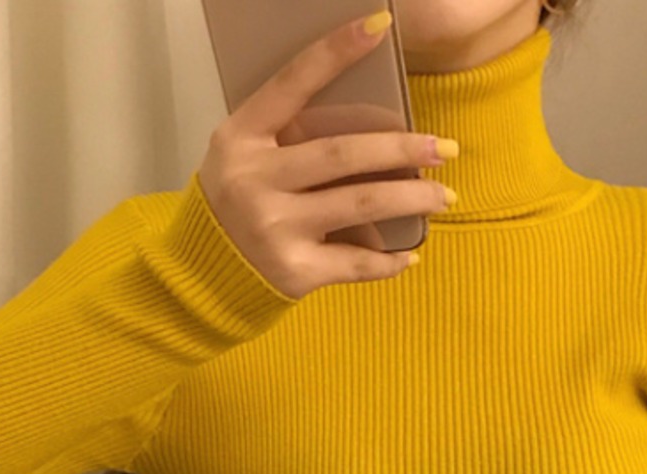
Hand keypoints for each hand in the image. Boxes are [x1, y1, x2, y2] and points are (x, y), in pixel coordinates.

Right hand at [198, 9, 450, 298]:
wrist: (201, 275)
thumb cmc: (236, 204)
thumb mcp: (243, 156)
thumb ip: (287, 137)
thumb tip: (369, 127)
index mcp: (242, 138)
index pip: (293, 84)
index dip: (335, 52)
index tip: (381, 25)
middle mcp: (256, 181)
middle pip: (343, 154)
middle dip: (403, 148)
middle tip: (444, 148)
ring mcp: (275, 229)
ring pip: (361, 206)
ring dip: (411, 199)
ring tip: (443, 194)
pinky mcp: (294, 271)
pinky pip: (356, 262)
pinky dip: (390, 260)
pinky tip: (411, 253)